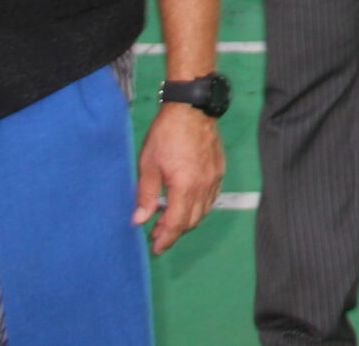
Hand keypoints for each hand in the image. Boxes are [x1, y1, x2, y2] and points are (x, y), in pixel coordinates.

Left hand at [132, 105, 224, 254]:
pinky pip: (211, 198)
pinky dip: (198, 207)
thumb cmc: (168, 133)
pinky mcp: (219, 170)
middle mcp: (203, 186)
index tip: (156, 249)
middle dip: (174, 232)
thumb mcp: (148, 165)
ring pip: (203, 212)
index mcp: (185, 187)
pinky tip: (186, 203)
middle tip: (156, 234)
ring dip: (186, 221)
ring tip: (168, 220)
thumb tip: (139, 220)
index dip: (165, 240)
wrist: (191, 108)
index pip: (176, 224)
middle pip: (191, 222)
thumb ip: (145, 196)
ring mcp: (214, 179)